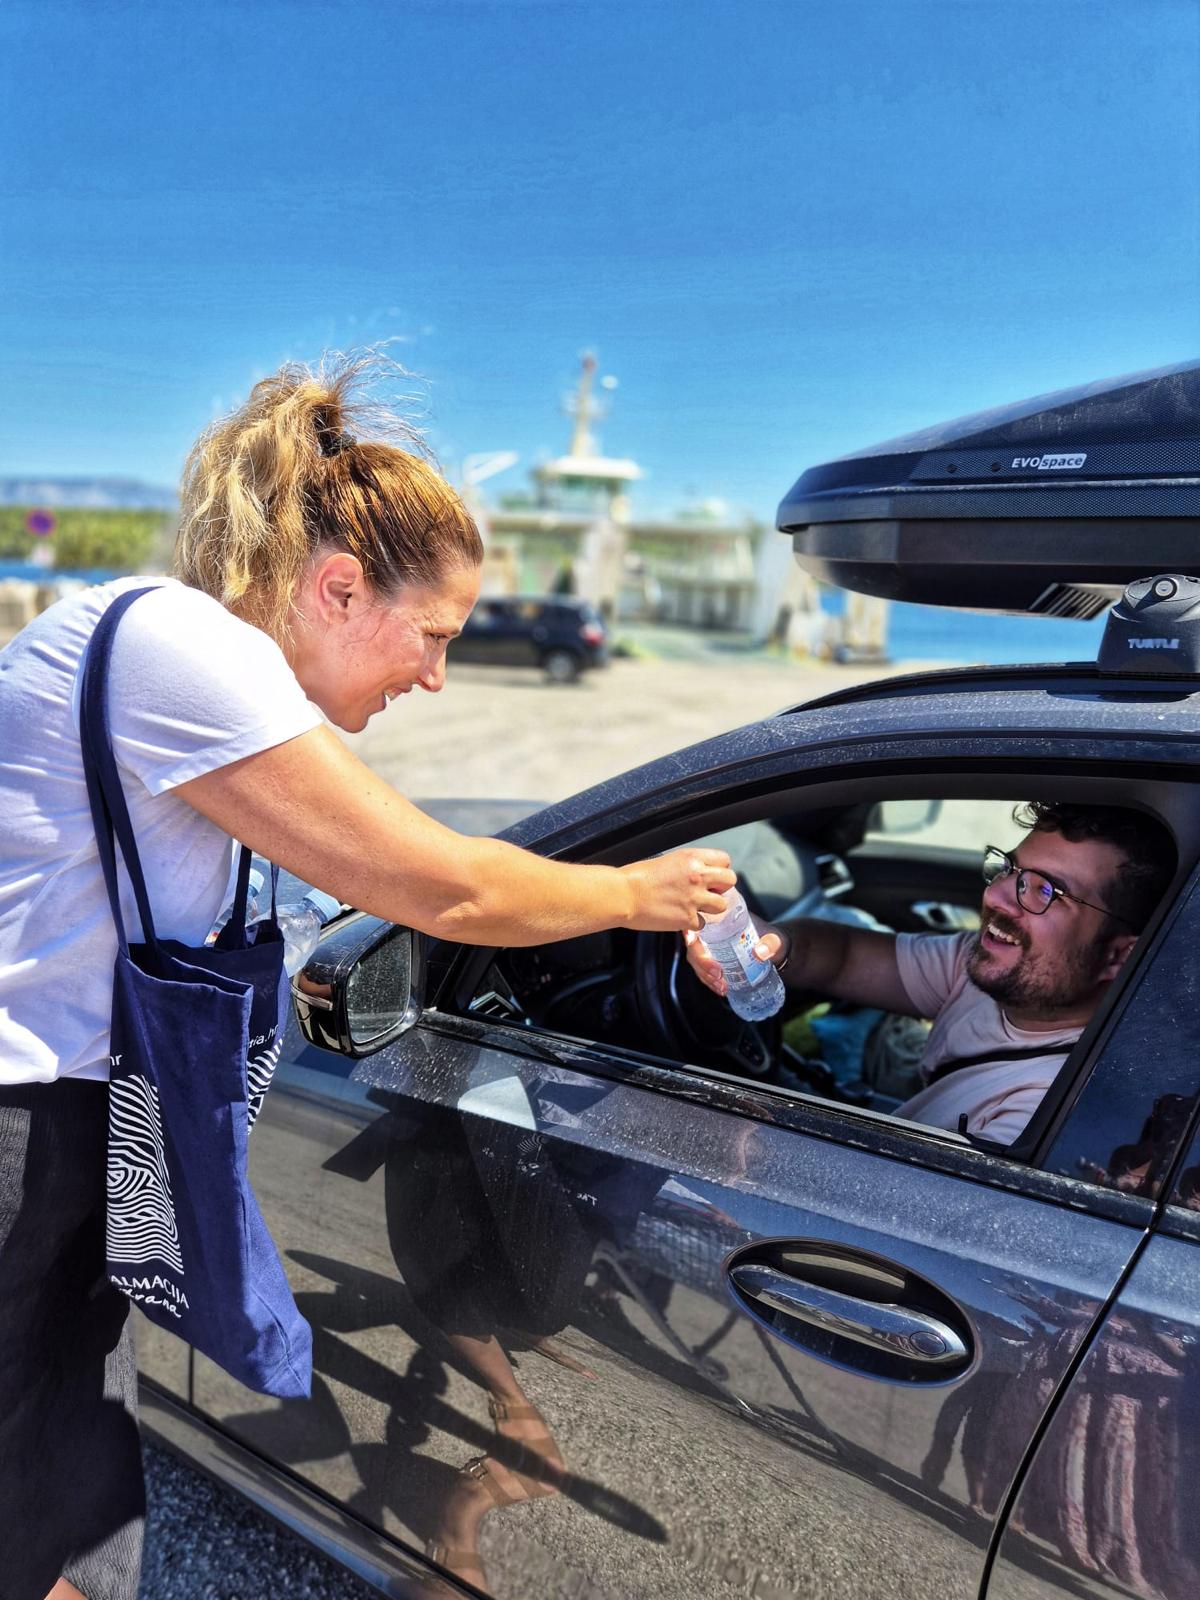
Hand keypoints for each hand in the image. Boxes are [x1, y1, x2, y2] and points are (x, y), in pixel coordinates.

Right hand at [619, 849, 735, 931]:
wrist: (623, 895)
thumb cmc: (637, 877)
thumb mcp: (668, 860)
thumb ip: (688, 866)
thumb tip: (699, 873)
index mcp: (692, 858)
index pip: (724, 860)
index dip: (720, 870)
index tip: (713, 876)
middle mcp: (697, 876)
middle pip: (730, 881)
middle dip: (721, 888)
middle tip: (709, 892)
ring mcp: (694, 898)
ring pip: (722, 905)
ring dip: (711, 907)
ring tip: (695, 907)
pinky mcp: (687, 918)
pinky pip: (702, 923)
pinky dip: (693, 923)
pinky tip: (680, 917)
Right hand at [683, 921, 787, 996]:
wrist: (776, 953)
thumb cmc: (775, 940)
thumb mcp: (775, 939)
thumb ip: (771, 944)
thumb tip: (759, 953)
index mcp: (724, 919)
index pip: (700, 923)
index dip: (691, 931)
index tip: (693, 942)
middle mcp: (714, 932)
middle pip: (695, 945)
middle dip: (701, 961)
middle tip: (718, 975)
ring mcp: (713, 948)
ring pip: (697, 961)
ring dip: (705, 975)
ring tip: (722, 987)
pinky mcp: (715, 962)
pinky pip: (705, 971)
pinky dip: (710, 982)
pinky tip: (721, 989)